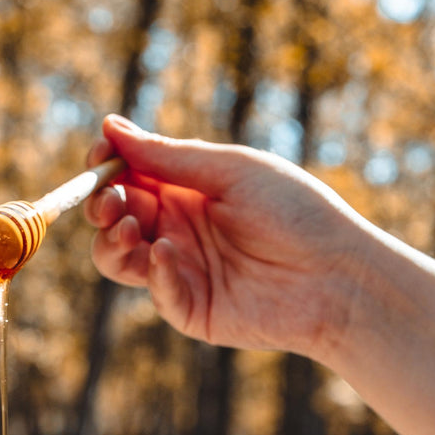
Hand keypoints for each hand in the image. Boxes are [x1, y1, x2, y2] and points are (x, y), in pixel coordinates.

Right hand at [85, 114, 362, 361]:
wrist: (335, 276)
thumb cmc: (295, 212)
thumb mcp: (229, 170)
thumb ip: (169, 156)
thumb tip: (110, 126)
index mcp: (187, 190)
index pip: (129, 176)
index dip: (107, 164)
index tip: (99, 154)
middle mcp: (178, 229)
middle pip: (115, 217)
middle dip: (102, 204)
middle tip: (111, 199)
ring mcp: (181, 270)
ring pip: (118, 259)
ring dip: (110, 241)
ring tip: (125, 227)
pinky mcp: (190, 309)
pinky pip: (154, 289)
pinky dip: (152, 269)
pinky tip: (166, 251)